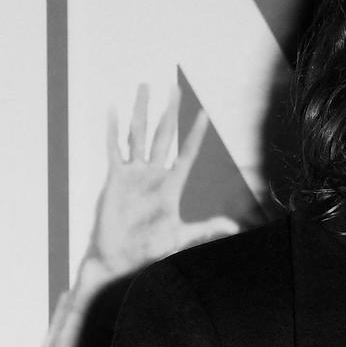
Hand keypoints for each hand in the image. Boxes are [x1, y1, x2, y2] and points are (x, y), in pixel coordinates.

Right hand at [88, 83, 239, 277]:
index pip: (187, 152)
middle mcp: (154, 174)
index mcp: (171, 185)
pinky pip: (113, 149)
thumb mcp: (180, 237)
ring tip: (144, 87)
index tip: (204, 112)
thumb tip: (233, 227)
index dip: (195, 133)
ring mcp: (134, 174)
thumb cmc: (149, 250)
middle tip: (173, 87)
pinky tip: (113, 110)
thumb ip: (205, 229)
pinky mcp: (115, 178)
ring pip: (138, 134)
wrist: (119, 259)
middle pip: (164, 135)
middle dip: (169, 111)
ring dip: (141, 111)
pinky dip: (112, 130)